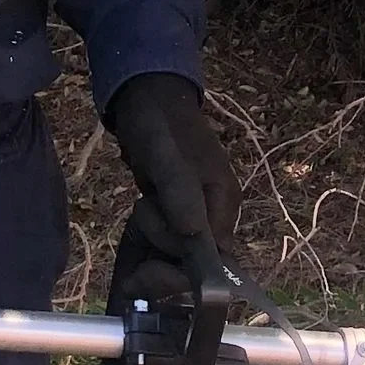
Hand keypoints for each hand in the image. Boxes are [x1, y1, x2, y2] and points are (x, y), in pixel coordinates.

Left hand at [103, 72, 241, 309]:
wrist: (147, 96)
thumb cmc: (158, 123)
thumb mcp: (166, 157)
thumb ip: (179, 194)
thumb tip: (194, 237)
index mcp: (223, 201)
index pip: (213, 258)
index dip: (181, 268)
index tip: (147, 262)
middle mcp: (217, 211)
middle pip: (197, 260)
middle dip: (164, 255)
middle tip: (140, 225)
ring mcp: (199, 210)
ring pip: (181, 251)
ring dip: (156, 243)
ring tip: (141, 207)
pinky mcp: (181, 208)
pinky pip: (171, 237)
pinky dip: (153, 235)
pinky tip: (142, 214)